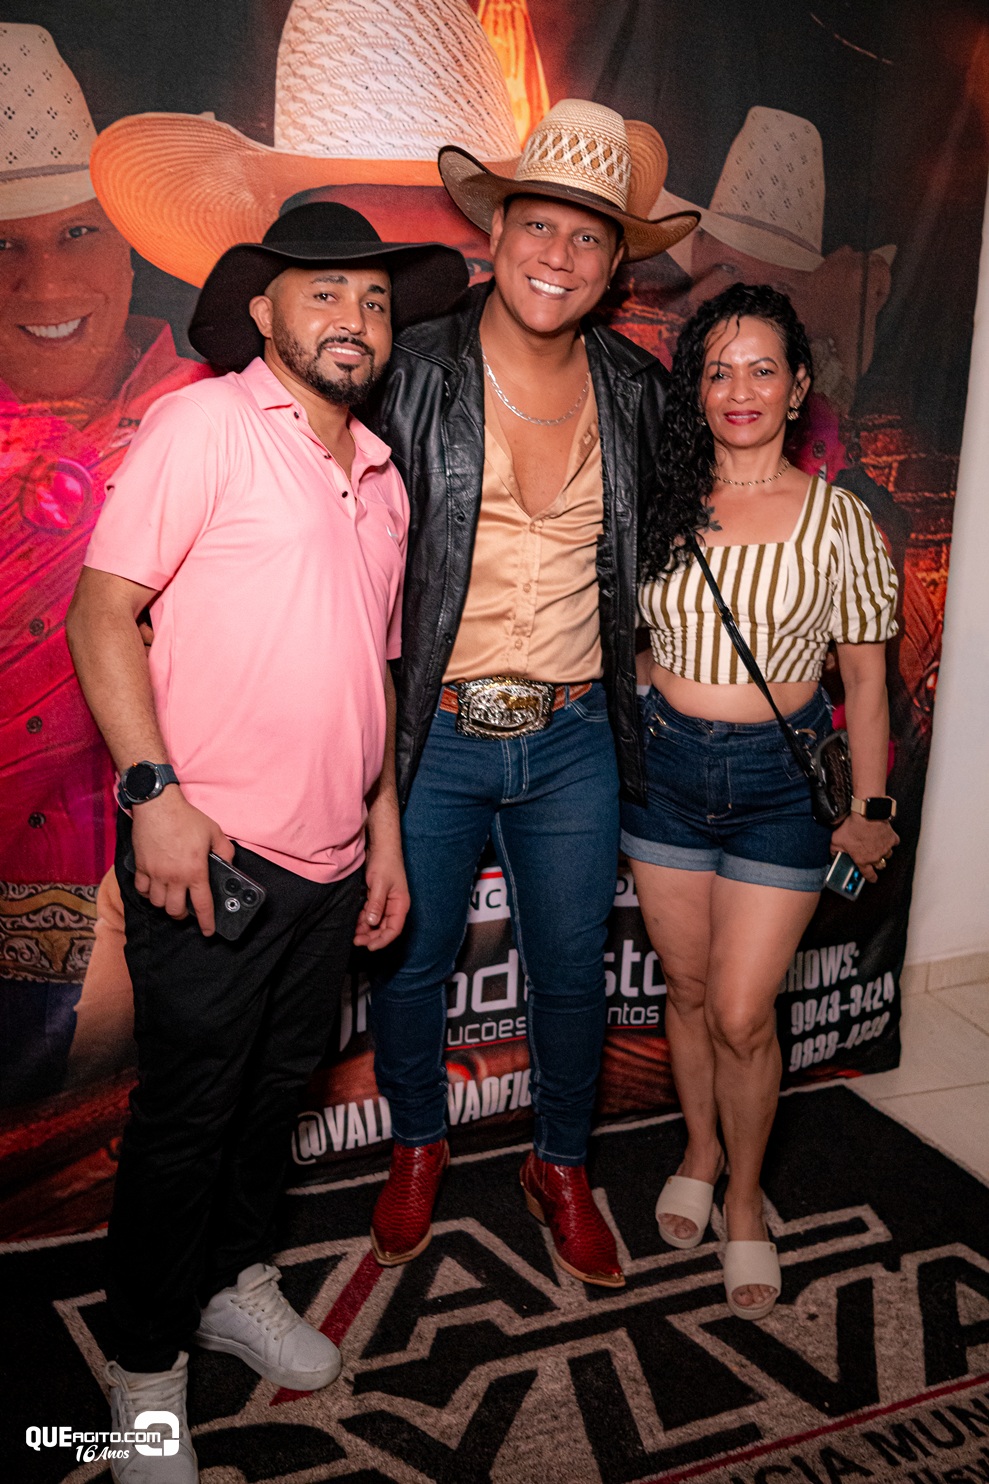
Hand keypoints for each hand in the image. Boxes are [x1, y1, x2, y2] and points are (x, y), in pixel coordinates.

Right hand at [130, 787, 233, 934]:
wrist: (158, 805)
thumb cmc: (186, 818)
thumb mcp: (214, 832)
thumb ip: (225, 851)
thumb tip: (229, 864)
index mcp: (195, 871)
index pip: (202, 905)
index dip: (206, 922)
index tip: (208, 931)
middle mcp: (174, 877)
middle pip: (175, 910)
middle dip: (182, 915)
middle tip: (187, 910)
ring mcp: (155, 873)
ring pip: (157, 903)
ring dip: (165, 904)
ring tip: (171, 898)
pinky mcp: (141, 867)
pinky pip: (141, 890)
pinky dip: (148, 893)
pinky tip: (154, 888)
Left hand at [353, 837, 409, 950]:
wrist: (381, 846)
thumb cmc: (385, 862)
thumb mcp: (380, 884)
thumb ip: (376, 904)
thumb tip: (372, 923)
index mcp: (401, 904)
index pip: (394, 929)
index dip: (382, 940)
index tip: (369, 946)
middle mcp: (395, 906)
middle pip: (385, 929)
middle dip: (372, 937)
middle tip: (356, 940)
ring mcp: (386, 903)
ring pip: (377, 923)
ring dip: (366, 929)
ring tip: (353, 933)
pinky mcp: (377, 898)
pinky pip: (371, 914)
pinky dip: (363, 919)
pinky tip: (354, 921)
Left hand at [830, 813, 898, 883]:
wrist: (867, 814)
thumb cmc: (853, 827)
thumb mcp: (836, 839)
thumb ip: (834, 849)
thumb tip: (832, 853)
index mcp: (863, 860)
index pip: (869, 874)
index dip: (871, 878)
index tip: (873, 879)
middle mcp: (876, 856)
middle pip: (880, 865)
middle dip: (876, 862)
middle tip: (871, 856)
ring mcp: (886, 848)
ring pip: (888, 854)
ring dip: (883, 851)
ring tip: (877, 845)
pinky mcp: (892, 838)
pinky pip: (894, 842)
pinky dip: (891, 840)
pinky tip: (886, 836)